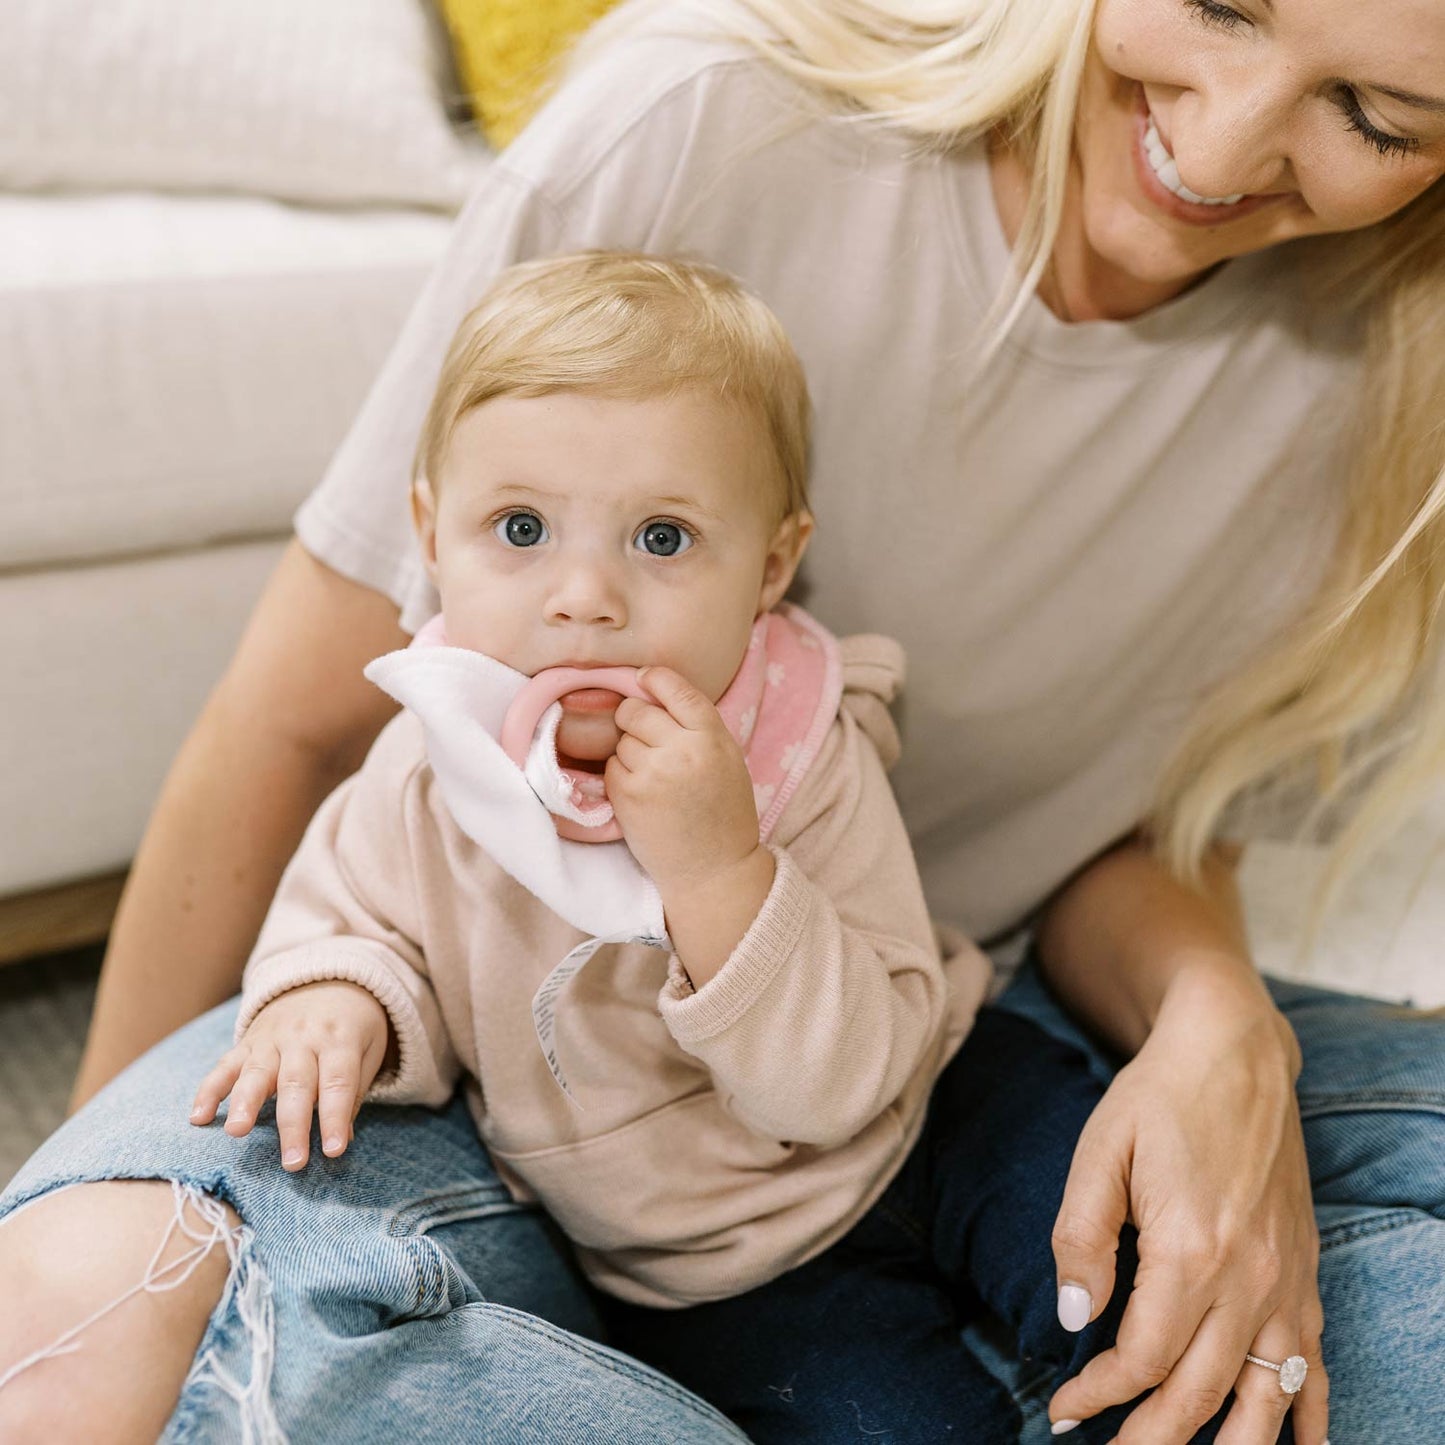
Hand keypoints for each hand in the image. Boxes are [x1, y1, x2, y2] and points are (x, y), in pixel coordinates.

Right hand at [189, 979, 391, 1170]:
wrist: (328, 979)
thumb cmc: (353, 1026)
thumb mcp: (367, 1050)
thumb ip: (353, 1091)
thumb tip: (342, 1137)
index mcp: (340, 1039)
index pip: (338, 1082)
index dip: (335, 1118)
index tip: (334, 1151)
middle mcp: (303, 1038)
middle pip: (297, 1084)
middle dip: (294, 1125)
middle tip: (293, 1163)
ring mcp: (271, 1039)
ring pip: (256, 1073)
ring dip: (245, 1104)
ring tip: (237, 1132)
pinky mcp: (247, 1043)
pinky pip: (224, 1066)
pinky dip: (209, 1091)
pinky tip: (198, 1118)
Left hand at [605, 666, 760, 888]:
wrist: (713, 870)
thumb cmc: (723, 813)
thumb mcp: (728, 760)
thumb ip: (698, 726)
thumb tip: (654, 690)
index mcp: (713, 738)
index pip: (677, 690)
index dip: (655, 679)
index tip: (643, 677)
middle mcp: (682, 751)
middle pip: (636, 710)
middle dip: (635, 719)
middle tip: (649, 742)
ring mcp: (652, 773)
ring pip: (620, 739)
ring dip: (629, 752)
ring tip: (655, 778)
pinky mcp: (627, 796)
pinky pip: (611, 766)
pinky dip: (621, 776)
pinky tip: (643, 795)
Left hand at [1047, 967, 1327, 1444]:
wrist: (1234, 1052)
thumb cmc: (1158, 1097)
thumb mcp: (1100, 1151)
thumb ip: (1081, 1237)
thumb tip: (1071, 1318)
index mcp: (1191, 1251)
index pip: (1141, 1358)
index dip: (1098, 1394)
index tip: (1061, 1411)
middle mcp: (1249, 1280)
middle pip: (1200, 1394)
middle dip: (1150, 1440)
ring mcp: (1286, 1282)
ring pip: (1263, 1400)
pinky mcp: (1305, 1275)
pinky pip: (1313, 1369)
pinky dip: (1305, 1420)